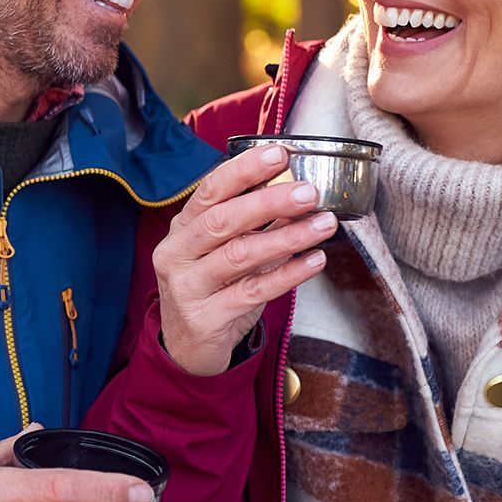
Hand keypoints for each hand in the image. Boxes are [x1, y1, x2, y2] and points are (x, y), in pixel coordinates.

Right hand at [153, 143, 334, 376]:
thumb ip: (254, 223)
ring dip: (288, 237)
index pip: (210, 190)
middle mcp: (177, 253)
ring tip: (324, 224)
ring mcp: (187, 287)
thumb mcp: (225, 251)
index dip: (243, 169)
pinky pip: (253, 291)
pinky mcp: (205, 318)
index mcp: (182, 228)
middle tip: (309, 192)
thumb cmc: (212, 289)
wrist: (187, 349)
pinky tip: (315, 261)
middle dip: (269, 201)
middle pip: (223, 220)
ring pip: (240, 255)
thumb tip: (298, 189)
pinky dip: (288, 274)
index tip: (279, 153)